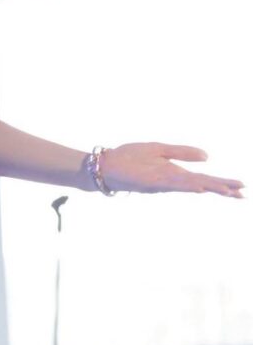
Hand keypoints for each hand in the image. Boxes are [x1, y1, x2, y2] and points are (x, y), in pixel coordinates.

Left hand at [101, 142, 244, 197]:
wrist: (106, 164)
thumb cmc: (130, 158)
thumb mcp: (160, 150)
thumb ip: (182, 152)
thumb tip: (207, 157)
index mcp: (174, 172)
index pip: (203, 179)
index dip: (221, 183)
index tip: (241, 187)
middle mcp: (171, 179)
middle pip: (201, 184)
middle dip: (221, 189)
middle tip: (242, 195)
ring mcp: (161, 182)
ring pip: (189, 185)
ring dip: (208, 188)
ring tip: (228, 191)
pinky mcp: (150, 181)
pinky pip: (170, 183)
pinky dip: (185, 185)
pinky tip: (198, 186)